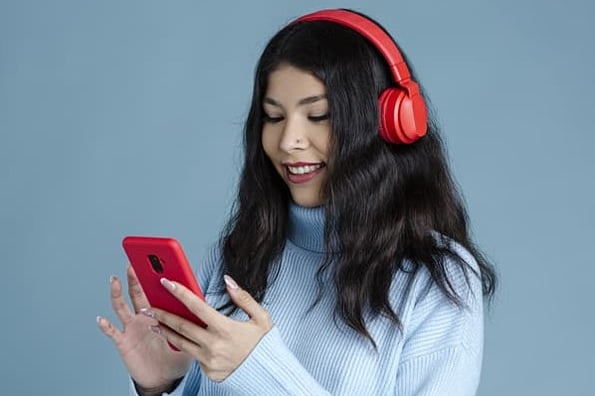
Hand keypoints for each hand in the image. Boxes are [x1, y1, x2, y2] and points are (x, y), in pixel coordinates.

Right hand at [97, 266, 191, 389]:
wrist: (165, 377)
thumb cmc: (176, 354)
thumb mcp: (188, 334)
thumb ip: (192, 318)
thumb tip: (203, 303)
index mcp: (159, 311)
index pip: (156, 290)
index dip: (155, 276)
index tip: (156, 262)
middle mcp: (143, 316)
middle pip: (137, 293)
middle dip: (136, 277)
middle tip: (134, 262)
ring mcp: (132, 328)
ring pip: (121, 307)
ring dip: (117, 293)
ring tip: (115, 280)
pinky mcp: (124, 342)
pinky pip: (113, 333)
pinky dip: (106, 326)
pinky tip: (102, 318)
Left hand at [148, 275, 272, 381]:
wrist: (269, 374)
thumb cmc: (264, 344)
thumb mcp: (261, 317)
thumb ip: (243, 298)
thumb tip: (228, 281)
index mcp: (226, 329)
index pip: (197, 307)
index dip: (180, 293)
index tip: (166, 282)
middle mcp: (214, 345)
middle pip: (182, 326)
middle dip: (163, 314)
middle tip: (149, 306)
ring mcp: (209, 360)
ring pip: (181, 343)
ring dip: (166, 332)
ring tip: (155, 323)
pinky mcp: (208, 371)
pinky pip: (194, 356)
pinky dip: (187, 346)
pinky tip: (180, 339)